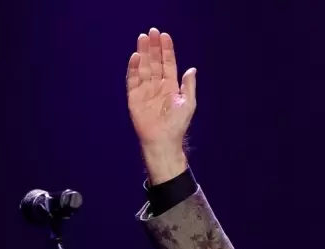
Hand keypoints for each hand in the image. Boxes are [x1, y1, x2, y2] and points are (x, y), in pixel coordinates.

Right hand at [127, 28, 196, 183]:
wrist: (163, 141)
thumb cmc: (177, 125)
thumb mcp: (188, 103)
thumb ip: (188, 85)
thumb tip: (192, 69)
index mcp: (170, 86)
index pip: (168, 63)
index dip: (166, 50)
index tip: (165, 36)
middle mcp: (157, 85)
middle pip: (154, 62)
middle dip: (153, 47)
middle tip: (152, 32)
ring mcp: (145, 90)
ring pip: (143, 67)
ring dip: (143, 53)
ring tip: (143, 39)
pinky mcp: (134, 97)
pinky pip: (133, 80)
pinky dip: (133, 68)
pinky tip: (136, 57)